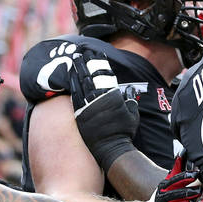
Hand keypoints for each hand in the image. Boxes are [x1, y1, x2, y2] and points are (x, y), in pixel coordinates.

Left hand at [69, 51, 137, 170]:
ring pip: (81, 83)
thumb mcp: (132, 115)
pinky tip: (69, 77)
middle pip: (91, 75)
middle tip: (82, 52)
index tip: (96, 53)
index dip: (99, 63)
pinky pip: (75, 95)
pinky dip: (72, 84)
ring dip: (78, 70)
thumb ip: (130, 100)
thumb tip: (130, 90)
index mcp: (112, 96)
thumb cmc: (123, 133)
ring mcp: (88, 105)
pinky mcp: (79, 113)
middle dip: (86, 62)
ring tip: (74, 60)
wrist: (111, 149)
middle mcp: (99, 99)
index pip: (104, 74)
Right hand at [154, 155, 202, 201]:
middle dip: (188, 189)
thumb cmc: (166, 193)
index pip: (176, 178)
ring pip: (174, 201)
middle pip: (176, 190)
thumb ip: (178, 167)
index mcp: (164, 184)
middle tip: (200, 189)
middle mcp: (161, 193)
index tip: (197, 173)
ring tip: (195, 198)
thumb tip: (184, 150)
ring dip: (185, 199)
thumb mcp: (170, 180)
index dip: (186, 175)